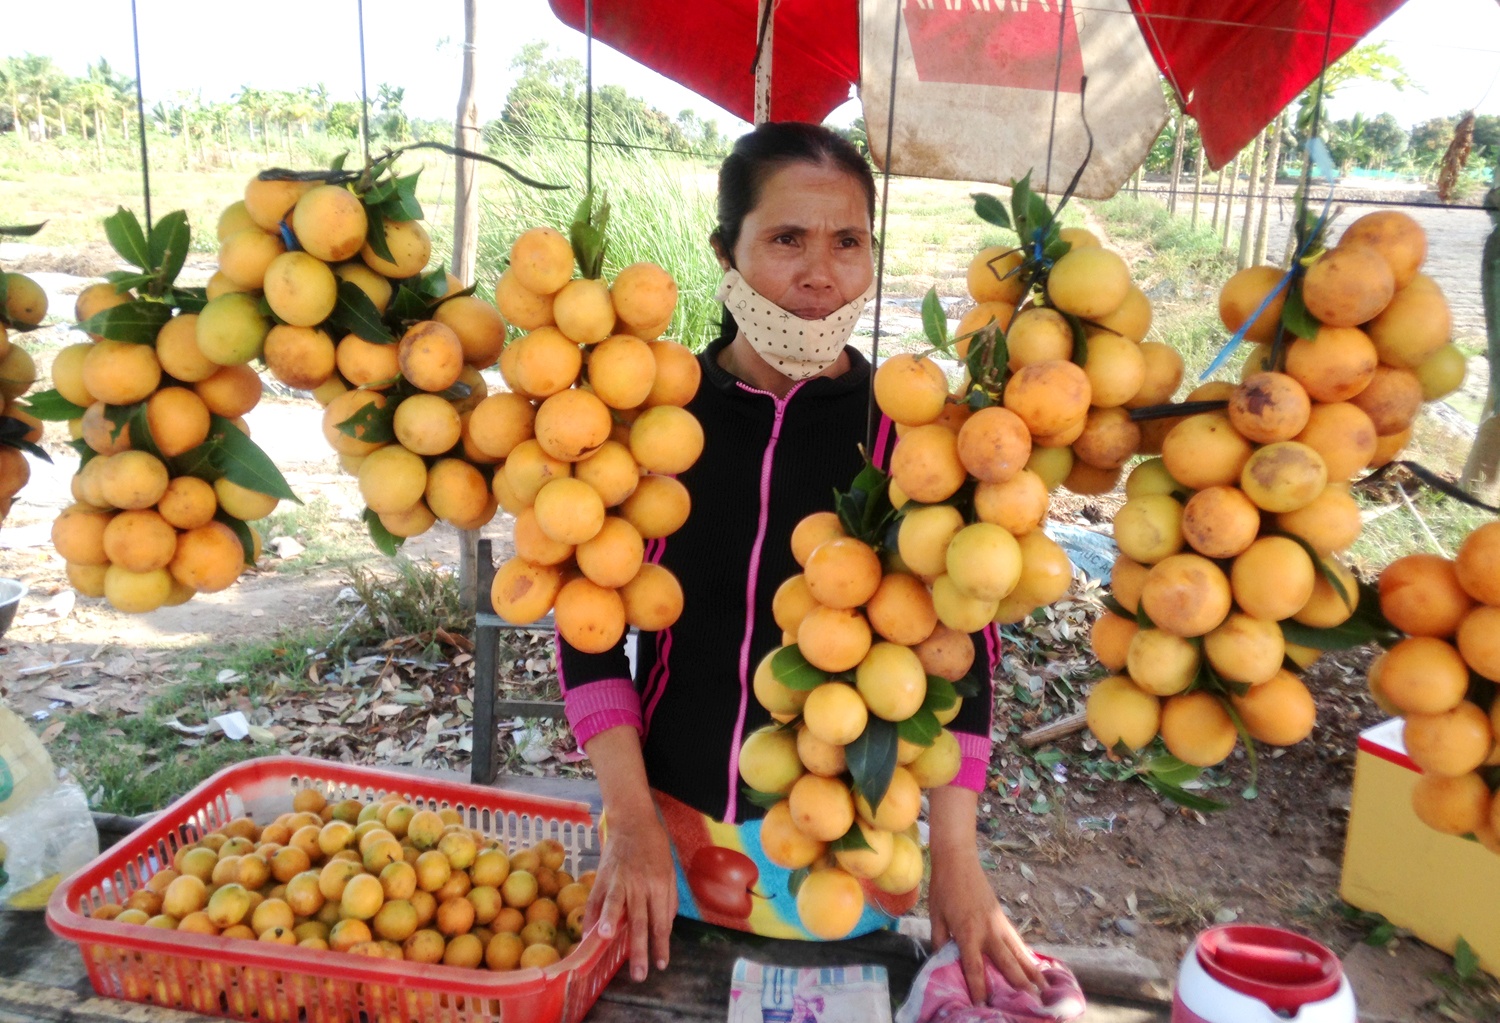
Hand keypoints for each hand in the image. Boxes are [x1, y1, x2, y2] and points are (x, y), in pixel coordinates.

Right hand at [583, 808, 677, 981]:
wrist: (633, 820)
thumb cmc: (655, 846)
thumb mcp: (671, 870)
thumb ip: (668, 899)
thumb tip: (665, 926)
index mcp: (659, 884)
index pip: (661, 921)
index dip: (661, 945)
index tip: (661, 964)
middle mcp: (639, 884)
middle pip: (639, 920)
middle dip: (639, 950)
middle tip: (639, 974)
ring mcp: (618, 879)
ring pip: (614, 904)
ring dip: (609, 922)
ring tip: (606, 939)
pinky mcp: (602, 876)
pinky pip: (595, 900)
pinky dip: (591, 918)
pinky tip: (588, 935)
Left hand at [927, 842, 1042, 1003]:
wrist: (958, 861)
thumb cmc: (943, 889)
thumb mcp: (936, 917)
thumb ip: (940, 942)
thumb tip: (942, 962)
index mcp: (967, 932)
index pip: (974, 967)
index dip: (978, 987)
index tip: (983, 1005)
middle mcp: (988, 931)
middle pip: (1006, 962)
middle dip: (1018, 984)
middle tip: (1031, 1002)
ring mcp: (999, 924)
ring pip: (1018, 952)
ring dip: (1032, 971)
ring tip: (1045, 989)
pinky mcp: (1003, 918)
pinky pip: (1018, 941)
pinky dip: (1027, 955)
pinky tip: (1035, 965)